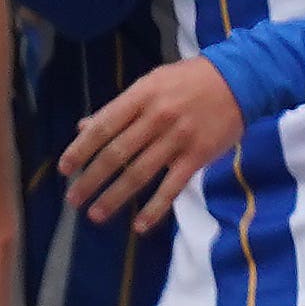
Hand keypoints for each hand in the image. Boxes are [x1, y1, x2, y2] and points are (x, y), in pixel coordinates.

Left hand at [61, 57, 245, 229]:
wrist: (240, 79)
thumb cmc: (189, 80)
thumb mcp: (151, 82)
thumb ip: (119, 107)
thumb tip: (84, 126)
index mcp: (141, 96)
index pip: (103, 126)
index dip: (81, 149)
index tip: (64, 169)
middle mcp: (157, 118)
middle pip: (116, 154)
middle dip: (91, 179)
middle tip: (73, 199)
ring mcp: (178, 139)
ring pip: (139, 173)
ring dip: (114, 197)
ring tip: (95, 214)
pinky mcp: (198, 156)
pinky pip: (172, 187)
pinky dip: (155, 209)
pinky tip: (139, 225)